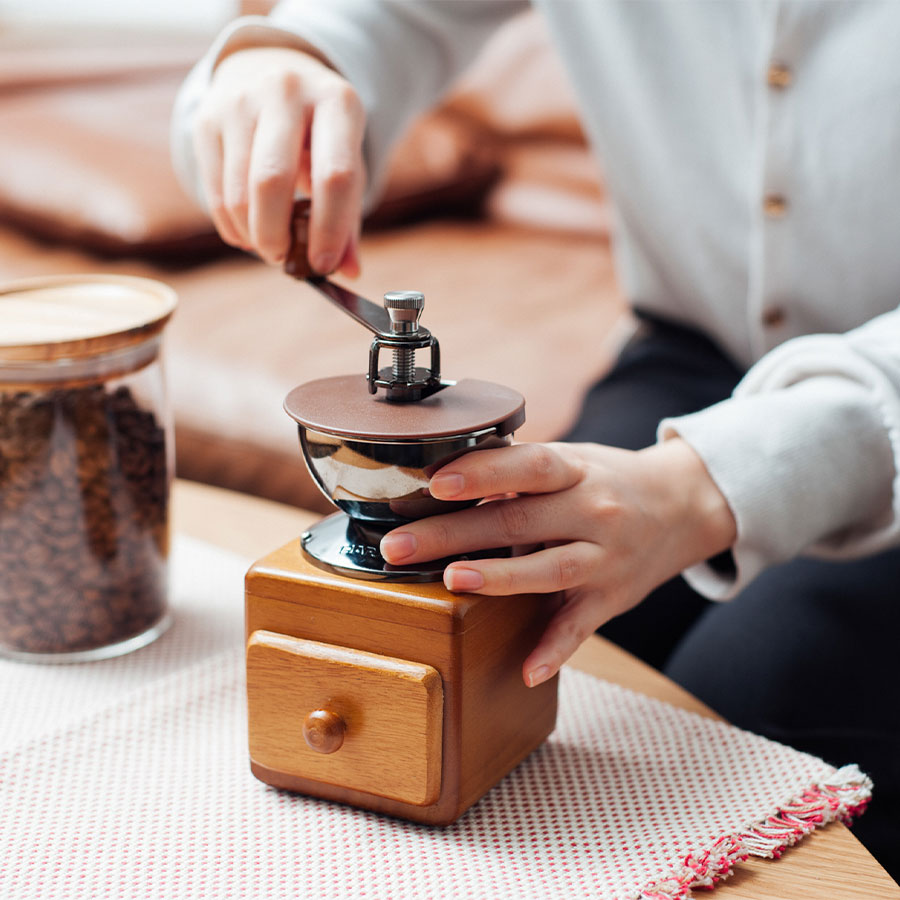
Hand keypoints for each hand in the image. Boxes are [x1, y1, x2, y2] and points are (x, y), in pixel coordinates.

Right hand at [192, 46, 364, 273]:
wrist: (273, 72)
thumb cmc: (320, 136)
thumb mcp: (347, 164)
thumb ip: (349, 220)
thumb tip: (348, 271)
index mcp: (336, 102)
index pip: (334, 176)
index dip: (329, 229)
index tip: (323, 264)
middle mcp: (286, 91)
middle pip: (273, 181)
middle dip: (276, 235)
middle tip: (284, 259)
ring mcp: (240, 100)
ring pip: (239, 193)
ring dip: (253, 236)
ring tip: (269, 245)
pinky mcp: (207, 118)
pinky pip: (215, 193)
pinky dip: (232, 227)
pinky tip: (248, 232)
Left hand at [380, 438, 735, 686]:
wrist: (684, 505)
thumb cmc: (608, 479)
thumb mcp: (573, 460)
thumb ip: (519, 472)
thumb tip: (445, 477)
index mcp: (578, 470)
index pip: (528, 467)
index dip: (483, 474)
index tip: (436, 482)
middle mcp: (594, 511)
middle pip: (518, 523)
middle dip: (453, 533)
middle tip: (398, 545)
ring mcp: (606, 558)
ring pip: (550, 571)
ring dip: (500, 579)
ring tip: (452, 581)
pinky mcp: (612, 598)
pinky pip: (582, 628)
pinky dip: (555, 650)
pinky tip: (527, 671)